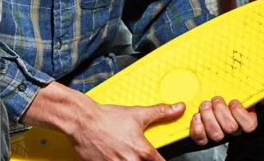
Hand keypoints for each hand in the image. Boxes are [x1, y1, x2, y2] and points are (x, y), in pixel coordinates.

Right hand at [71, 101, 185, 160]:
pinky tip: (113, 155)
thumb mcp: (138, 113)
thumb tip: (179, 108)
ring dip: (129, 160)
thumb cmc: (109, 118)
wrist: (84, 121)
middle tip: (134, 151)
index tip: (157, 158)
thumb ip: (161, 112)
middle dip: (142, 160)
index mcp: (143, 152)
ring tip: (123, 152)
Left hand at [190, 96, 256, 145]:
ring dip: (209, 117)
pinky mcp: (203, 132)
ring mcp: (218, 130)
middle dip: (221, 111)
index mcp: (245, 119)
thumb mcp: (251, 90)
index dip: (239, 114)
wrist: (211, 88)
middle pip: (230, 128)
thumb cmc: (233, 90)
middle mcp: (232, 128)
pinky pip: (201, 139)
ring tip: (205, 105)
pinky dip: (197, 128)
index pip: (248, 126)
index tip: (233, 101)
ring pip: (216, 134)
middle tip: (215, 100)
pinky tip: (197, 117)